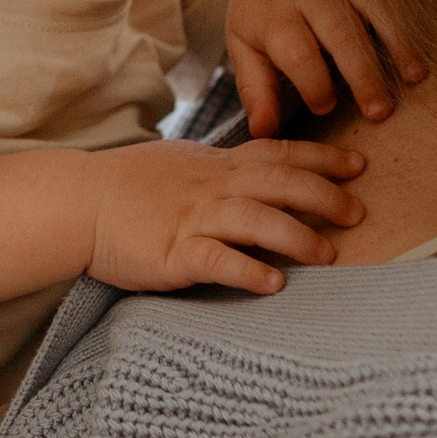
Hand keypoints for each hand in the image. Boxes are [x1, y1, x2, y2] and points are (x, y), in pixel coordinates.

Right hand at [81, 134, 363, 293]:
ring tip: (328, 254)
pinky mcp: (173, 253)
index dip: (321, 157)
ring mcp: (193, 219)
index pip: (279, 153)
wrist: (77, 200)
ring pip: (255, 220)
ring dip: (296, 236)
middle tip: (357, 212)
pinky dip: (247, 271)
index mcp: (216, 165)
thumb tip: (263, 175)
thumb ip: (223, 170)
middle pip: (279, 183)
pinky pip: (216, 260)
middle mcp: (212, 187)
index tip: (359, 163)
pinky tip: (274, 284)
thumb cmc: (128, 185)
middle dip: (323, 195)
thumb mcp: (182, 163)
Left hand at [225, 0, 427, 135]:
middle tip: (380, 112)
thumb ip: (256, 89)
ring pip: (375, 4)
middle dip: (361, 73)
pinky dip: (414, 8)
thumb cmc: (263, 9)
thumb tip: (263, 133)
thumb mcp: (244, 44)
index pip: (297, 53)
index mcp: (274, 12)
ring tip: (416, 77)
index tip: (326, 108)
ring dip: (399, 40)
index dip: (313, 84)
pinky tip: (430, 37)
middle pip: (340, 32)